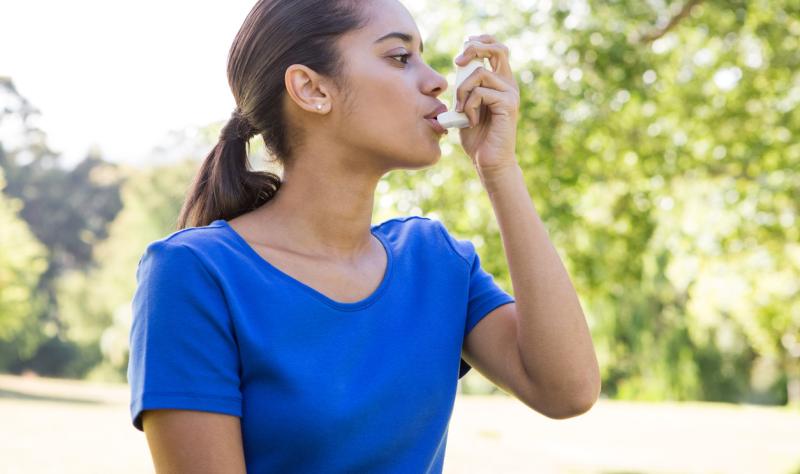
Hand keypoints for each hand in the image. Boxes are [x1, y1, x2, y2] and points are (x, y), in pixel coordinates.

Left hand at [453, 34, 520, 175]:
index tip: (461, 53)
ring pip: (480, 74)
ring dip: (463, 90)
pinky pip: (481, 92)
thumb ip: (465, 87)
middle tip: (458, 62)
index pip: (496, 48)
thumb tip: (459, 65)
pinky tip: (470, 120)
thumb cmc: (476, 136)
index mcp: (500, 81)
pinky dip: (469, 106)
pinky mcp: (508, 105)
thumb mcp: (465, 106)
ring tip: (460, 110)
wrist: (488, 161)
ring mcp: (510, 94)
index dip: (480, 41)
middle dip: (474, 48)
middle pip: (497, 49)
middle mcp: (508, 84)